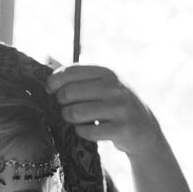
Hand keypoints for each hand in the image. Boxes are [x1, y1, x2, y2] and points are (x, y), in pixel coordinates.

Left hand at [46, 65, 164, 157]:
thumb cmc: (115, 105)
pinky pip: (87, 131)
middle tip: (64, 109)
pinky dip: (81, 132)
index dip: (53, 82)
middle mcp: (114, 87)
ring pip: (75, 113)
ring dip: (68, 119)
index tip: (49, 91)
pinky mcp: (121, 129)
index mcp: (107, 73)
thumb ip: (78, 75)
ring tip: (73, 120)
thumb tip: (47, 59)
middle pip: (68, 93)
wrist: (145, 129)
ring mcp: (120, 108)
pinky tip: (85, 130)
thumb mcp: (103, 84)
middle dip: (60, 103)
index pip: (70, 71)